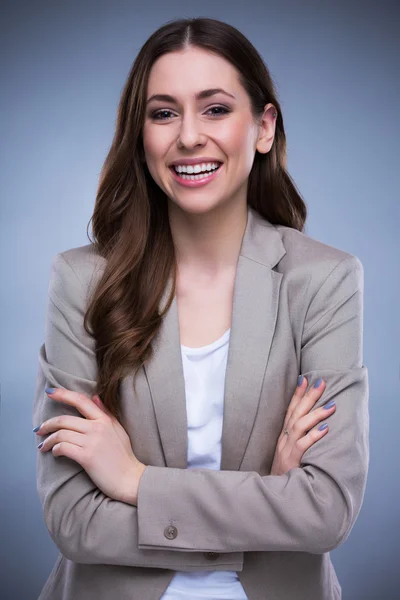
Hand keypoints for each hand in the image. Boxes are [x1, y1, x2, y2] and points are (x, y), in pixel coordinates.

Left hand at [34, 388, 145, 504]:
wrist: (130, 479)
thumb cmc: (124, 456)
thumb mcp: (118, 429)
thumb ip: (105, 413)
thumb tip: (94, 397)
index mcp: (105, 419)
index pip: (81, 400)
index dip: (63, 394)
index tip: (50, 391)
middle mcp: (98, 427)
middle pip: (65, 419)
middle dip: (47, 424)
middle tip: (39, 430)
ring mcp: (92, 442)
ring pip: (61, 433)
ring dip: (48, 440)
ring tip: (43, 446)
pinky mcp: (87, 457)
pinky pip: (63, 447)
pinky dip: (55, 449)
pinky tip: (55, 453)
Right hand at [270, 376, 335, 475]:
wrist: (273, 492)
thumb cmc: (285, 473)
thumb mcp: (287, 453)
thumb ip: (297, 440)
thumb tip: (314, 427)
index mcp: (283, 435)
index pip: (290, 410)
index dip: (297, 394)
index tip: (304, 378)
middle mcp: (284, 438)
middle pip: (296, 413)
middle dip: (308, 396)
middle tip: (321, 382)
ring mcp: (286, 448)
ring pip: (300, 426)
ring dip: (316, 414)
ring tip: (331, 405)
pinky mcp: (291, 460)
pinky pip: (302, 445)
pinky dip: (313, 436)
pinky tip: (324, 429)